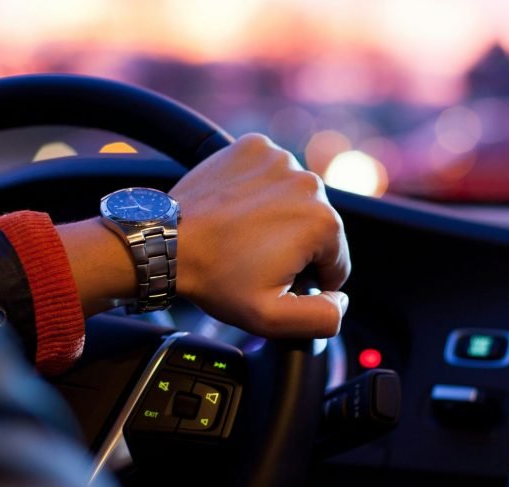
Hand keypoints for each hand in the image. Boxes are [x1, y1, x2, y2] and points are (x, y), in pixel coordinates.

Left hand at [171, 134, 350, 337]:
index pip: (336, 262)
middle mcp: (309, 183)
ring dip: (279, 217)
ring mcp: (280, 159)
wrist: (166, 242)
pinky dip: (260, 189)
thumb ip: (322, 318)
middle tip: (253, 259)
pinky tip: (238, 209)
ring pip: (295, 199)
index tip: (273, 279)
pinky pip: (271, 174)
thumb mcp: (272, 318)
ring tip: (243, 234)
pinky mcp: (254, 147)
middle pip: (317, 228)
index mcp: (323, 223)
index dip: (308, 280)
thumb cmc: (215, 277)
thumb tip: (341, 300)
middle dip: (294, 247)